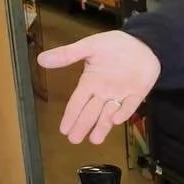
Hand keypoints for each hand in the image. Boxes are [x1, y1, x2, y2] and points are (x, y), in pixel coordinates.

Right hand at [37, 30, 161, 144]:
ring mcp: (121, 94)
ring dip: (102, 126)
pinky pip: (130, 104)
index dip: (71, 115)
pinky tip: (116, 120)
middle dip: (83, 125)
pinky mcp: (138, 93)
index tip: (63, 130)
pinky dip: (123, 112)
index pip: (77, 102)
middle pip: (91, 112)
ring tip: (94, 140)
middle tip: (74, 140)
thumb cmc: (114, 45)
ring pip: (109, 114)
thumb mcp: (89, 46)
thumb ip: (68, 55)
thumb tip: (41, 59)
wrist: (141, 42)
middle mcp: (104, 92)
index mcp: (91, 82)